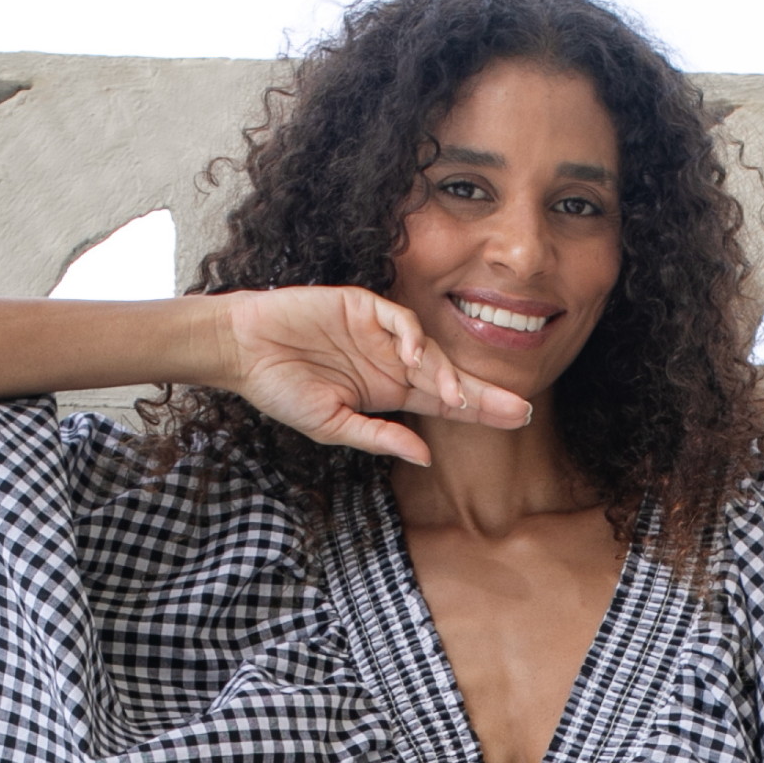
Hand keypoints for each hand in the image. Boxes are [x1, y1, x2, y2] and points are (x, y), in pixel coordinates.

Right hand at [211, 285, 530, 466]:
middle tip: (521, 410)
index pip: (442, 403)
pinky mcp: (363, 306)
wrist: (242, 349)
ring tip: (461, 401)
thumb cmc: (280, 389)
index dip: (478, 411)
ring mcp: (379, 334)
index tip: (515, 421)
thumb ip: (378, 438)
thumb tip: (423, 456)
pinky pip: (401, 320)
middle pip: (448, 378)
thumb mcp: (331, 425)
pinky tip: (416, 360)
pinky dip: (412, 338)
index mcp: (386, 392)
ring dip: (448, 376)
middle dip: (484, 395)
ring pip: (430, 353)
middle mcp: (390, 362)